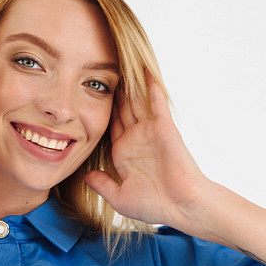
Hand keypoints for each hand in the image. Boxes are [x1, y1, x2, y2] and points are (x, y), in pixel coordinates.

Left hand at [84, 68, 211, 229]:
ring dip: (128, 81)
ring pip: (136, 100)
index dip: (98, 109)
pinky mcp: (163, 126)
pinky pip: (155, 101)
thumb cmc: (156, 205)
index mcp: (123, 153)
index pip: (108, 125)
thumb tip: (85, 175)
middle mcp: (135, 138)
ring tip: (116, 59)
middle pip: (120, 107)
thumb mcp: (120, 197)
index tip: (84, 93)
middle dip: (111, 89)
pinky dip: (150, 85)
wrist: (182, 206)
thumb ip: (102, 184)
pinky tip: (143, 68)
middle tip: (97, 66)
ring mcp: (149, 130)